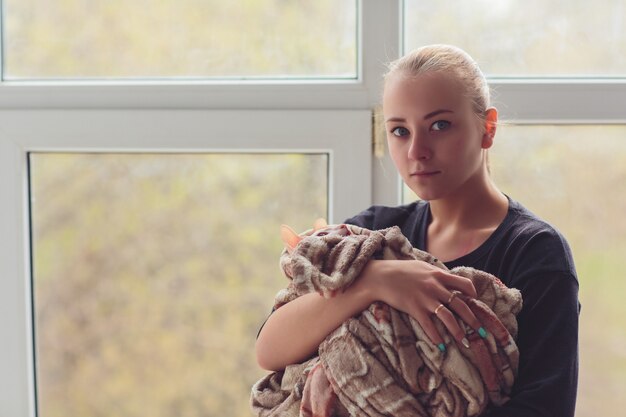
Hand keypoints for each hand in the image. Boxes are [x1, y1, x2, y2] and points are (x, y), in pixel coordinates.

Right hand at [362, 260, 483, 350]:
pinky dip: (436, 337)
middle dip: (473, 320)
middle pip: (460, 305)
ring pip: (448, 317)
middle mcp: (435, 287)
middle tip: (481, 332)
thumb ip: (435, 273)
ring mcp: (425, 299)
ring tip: (464, 341)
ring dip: (458, 331)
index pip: (464, 284)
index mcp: (438, 275)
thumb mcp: (422, 267)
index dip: (472, 293)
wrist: (380, 276)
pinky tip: (441, 346)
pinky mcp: (414, 308)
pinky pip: (429, 325)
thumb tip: (447, 278)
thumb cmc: (400, 270)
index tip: (475, 301)